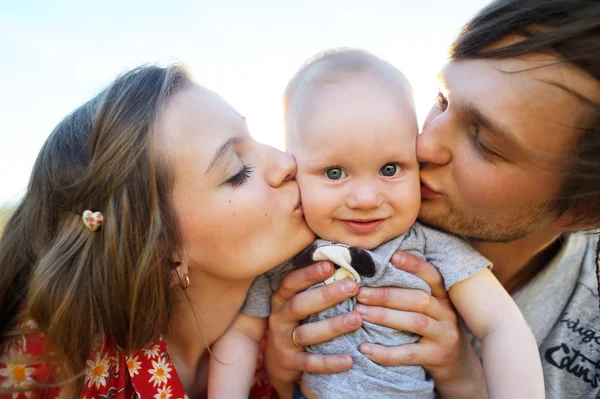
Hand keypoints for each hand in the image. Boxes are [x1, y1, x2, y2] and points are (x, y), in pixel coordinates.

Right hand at [264, 261, 361, 385]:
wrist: (278, 362)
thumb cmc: (297, 322)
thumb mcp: (298, 303)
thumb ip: (314, 286)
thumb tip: (343, 261)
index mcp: (281, 300)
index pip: (291, 283)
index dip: (308, 273)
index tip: (330, 264)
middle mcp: (280, 318)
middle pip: (300, 305)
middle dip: (326, 295)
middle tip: (353, 286)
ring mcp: (283, 342)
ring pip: (307, 333)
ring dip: (332, 326)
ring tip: (357, 319)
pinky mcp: (290, 363)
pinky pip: (311, 363)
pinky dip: (329, 362)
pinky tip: (349, 360)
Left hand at [355, 251, 486, 398]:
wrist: (458, 368)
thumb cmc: (433, 331)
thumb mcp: (431, 310)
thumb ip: (411, 294)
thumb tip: (374, 275)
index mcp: (443, 297)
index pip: (432, 276)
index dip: (414, 265)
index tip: (392, 256)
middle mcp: (447, 313)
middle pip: (418, 298)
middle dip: (387, 294)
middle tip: (360, 293)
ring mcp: (444, 336)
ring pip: (415, 322)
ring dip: (384, 316)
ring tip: (360, 313)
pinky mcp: (437, 357)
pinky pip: (408, 354)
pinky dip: (385, 352)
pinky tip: (365, 347)